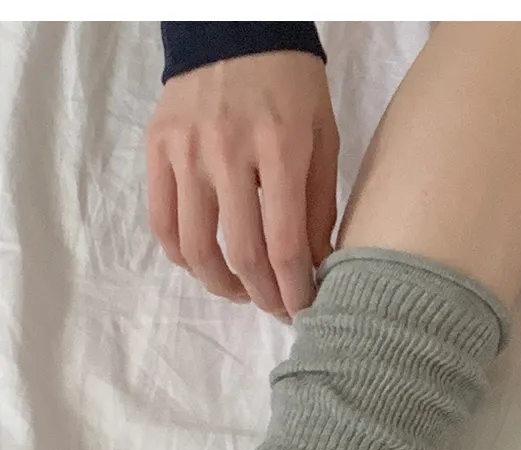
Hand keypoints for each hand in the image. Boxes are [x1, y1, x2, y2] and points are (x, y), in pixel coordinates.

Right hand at [146, 51, 339, 318]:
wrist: (235, 26)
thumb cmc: (290, 85)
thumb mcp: (323, 137)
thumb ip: (321, 205)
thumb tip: (318, 269)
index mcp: (280, 149)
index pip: (285, 245)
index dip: (294, 291)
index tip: (303, 310)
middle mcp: (229, 152)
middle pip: (243, 255)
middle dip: (264, 296)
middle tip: (276, 308)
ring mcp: (188, 151)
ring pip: (197, 249)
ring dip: (221, 285)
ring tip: (240, 292)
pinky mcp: (158, 147)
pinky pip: (163, 223)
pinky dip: (183, 256)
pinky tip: (204, 263)